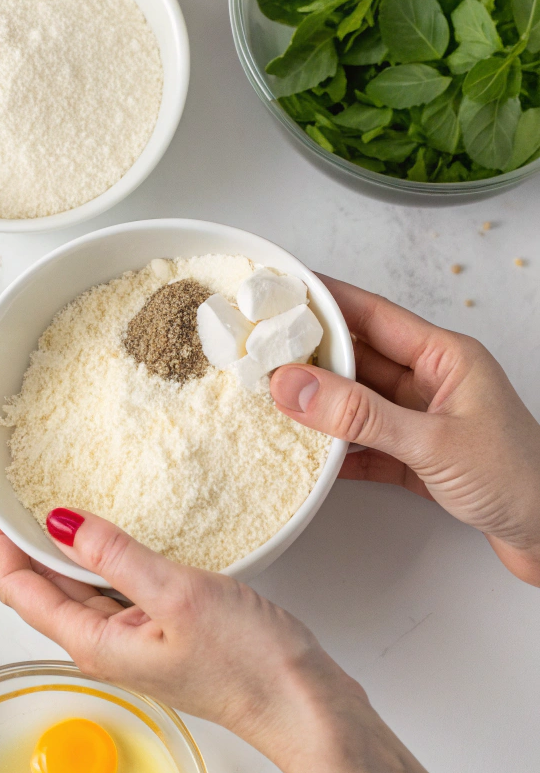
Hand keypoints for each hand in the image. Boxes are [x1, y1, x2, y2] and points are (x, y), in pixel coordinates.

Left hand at [0, 494, 360, 763]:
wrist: (304, 707)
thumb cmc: (250, 665)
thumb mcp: (178, 595)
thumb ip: (116, 555)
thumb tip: (58, 519)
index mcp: (94, 641)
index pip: (18, 586)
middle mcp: (104, 641)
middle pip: (38, 584)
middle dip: (13, 535)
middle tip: (4, 482)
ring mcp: (133, 634)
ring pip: (75, 581)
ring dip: (54, 540)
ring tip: (43, 490)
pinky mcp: (162, 626)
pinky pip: (113, 581)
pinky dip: (99, 549)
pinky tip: (109, 523)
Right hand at [270, 278, 539, 585]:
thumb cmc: (521, 481)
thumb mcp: (431, 442)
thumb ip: (359, 415)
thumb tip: (295, 385)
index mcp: (445, 356)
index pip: (371, 314)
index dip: (323, 299)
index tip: (280, 291)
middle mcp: (432, 381)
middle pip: (358, 356)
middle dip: (308, 352)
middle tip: (259, 348)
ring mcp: (423, 419)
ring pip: (356, 400)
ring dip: (318, 402)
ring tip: (270, 396)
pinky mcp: (417, 457)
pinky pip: (364, 442)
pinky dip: (335, 447)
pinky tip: (306, 451)